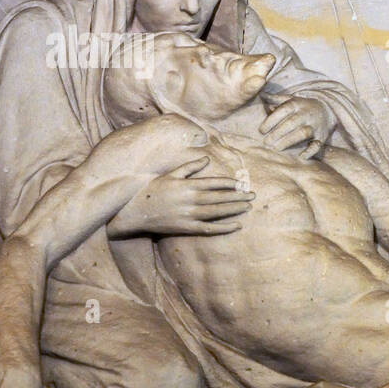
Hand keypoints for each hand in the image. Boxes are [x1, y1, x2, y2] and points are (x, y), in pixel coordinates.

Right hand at [109, 157, 253, 237]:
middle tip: (253, 195)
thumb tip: (206, 158)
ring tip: (248, 206)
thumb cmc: (152, 190)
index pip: (215, 183)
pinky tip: (237, 225)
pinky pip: (210, 228)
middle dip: (238, 196)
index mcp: (188, 185)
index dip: (230, 184)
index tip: (241, 183)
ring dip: (235, 209)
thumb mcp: (170, 174)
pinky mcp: (187, 228)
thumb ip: (189, 167)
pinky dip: (224, 227)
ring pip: (218, 212)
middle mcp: (191, 200)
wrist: (135, 212)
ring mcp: (190, 215)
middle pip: (220, 198)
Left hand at [259, 95, 335, 157]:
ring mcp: (315, 125)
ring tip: (277, 148)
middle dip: (277, 133)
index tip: (261, 131)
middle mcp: (306, 114)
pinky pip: (317, 144)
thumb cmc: (303, 106)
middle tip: (266, 143)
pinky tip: (301, 156)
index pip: (283, 111)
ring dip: (289, 141)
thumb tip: (262, 95)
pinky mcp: (322, 136)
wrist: (329, 109)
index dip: (271, 121)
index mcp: (297, 104)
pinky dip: (310, 151)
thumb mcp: (291, 99)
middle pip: (291, 123)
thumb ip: (276, 99)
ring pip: (303, 133)